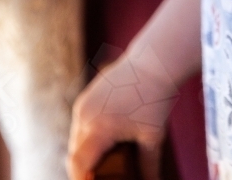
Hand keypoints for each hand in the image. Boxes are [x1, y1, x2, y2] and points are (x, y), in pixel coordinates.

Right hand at [66, 45, 178, 179]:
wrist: (153, 62)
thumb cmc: (155, 99)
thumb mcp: (153, 137)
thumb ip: (148, 167)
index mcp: (99, 127)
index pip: (78, 164)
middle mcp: (85, 115)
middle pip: (76, 154)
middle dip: (85, 169)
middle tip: (99, 177)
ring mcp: (83, 104)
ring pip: (76, 139)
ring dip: (86, 153)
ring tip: (103, 163)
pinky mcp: (86, 97)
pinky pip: (80, 124)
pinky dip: (88, 137)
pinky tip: (102, 143)